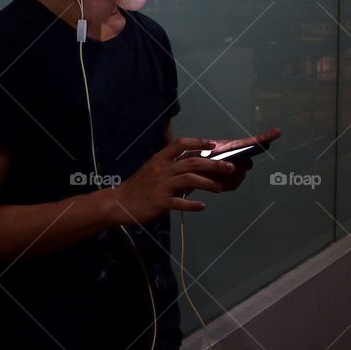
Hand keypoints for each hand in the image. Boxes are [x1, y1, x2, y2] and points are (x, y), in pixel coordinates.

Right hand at [111, 137, 238, 224]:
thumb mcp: (152, 168)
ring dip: (208, 184)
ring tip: (220, 188)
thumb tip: (192, 160)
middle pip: (192, 162)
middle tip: (230, 167)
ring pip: (189, 179)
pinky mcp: (161, 202)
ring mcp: (161, 185)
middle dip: (214, 164)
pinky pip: (180, 202)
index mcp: (160, 158)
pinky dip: (193, 204)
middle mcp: (162, 169)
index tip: (213, 145)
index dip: (198, 143)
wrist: (120, 202)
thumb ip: (170, 164)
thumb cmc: (139, 185)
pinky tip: (202, 206)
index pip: (181, 144)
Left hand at [180, 128, 280, 191]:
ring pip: (240, 176)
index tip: (277, 131)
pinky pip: (232, 185)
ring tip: (214, 174)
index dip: (265, 136)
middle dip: (239, 166)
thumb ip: (215, 154)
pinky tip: (216, 183)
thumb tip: (234, 159)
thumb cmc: (192, 156)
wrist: (181, 171)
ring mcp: (233, 171)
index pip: (251, 142)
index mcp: (231, 147)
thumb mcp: (201, 151)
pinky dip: (225, 184)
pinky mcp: (227, 182)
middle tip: (228, 167)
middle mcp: (235, 158)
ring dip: (228, 177)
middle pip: (247, 163)